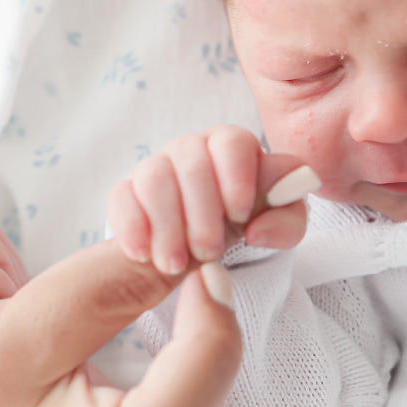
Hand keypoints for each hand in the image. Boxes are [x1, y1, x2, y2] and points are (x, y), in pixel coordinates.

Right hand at [107, 124, 318, 273]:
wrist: (209, 244)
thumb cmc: (250, 225)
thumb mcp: (279, 226)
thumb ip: (287, 220)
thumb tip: (258, 228)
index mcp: (233, 147)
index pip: (233, 142)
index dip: (236, 176)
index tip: (240, 214)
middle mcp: (192, 149)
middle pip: (191, 161)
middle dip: (201, 212)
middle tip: (210, 252)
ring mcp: (156, 167)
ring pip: (154, 178)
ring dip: (167, 225)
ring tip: (177, 264)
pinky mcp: (127, 192)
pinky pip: (120, 197)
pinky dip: (131, 227)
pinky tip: (144, 254)